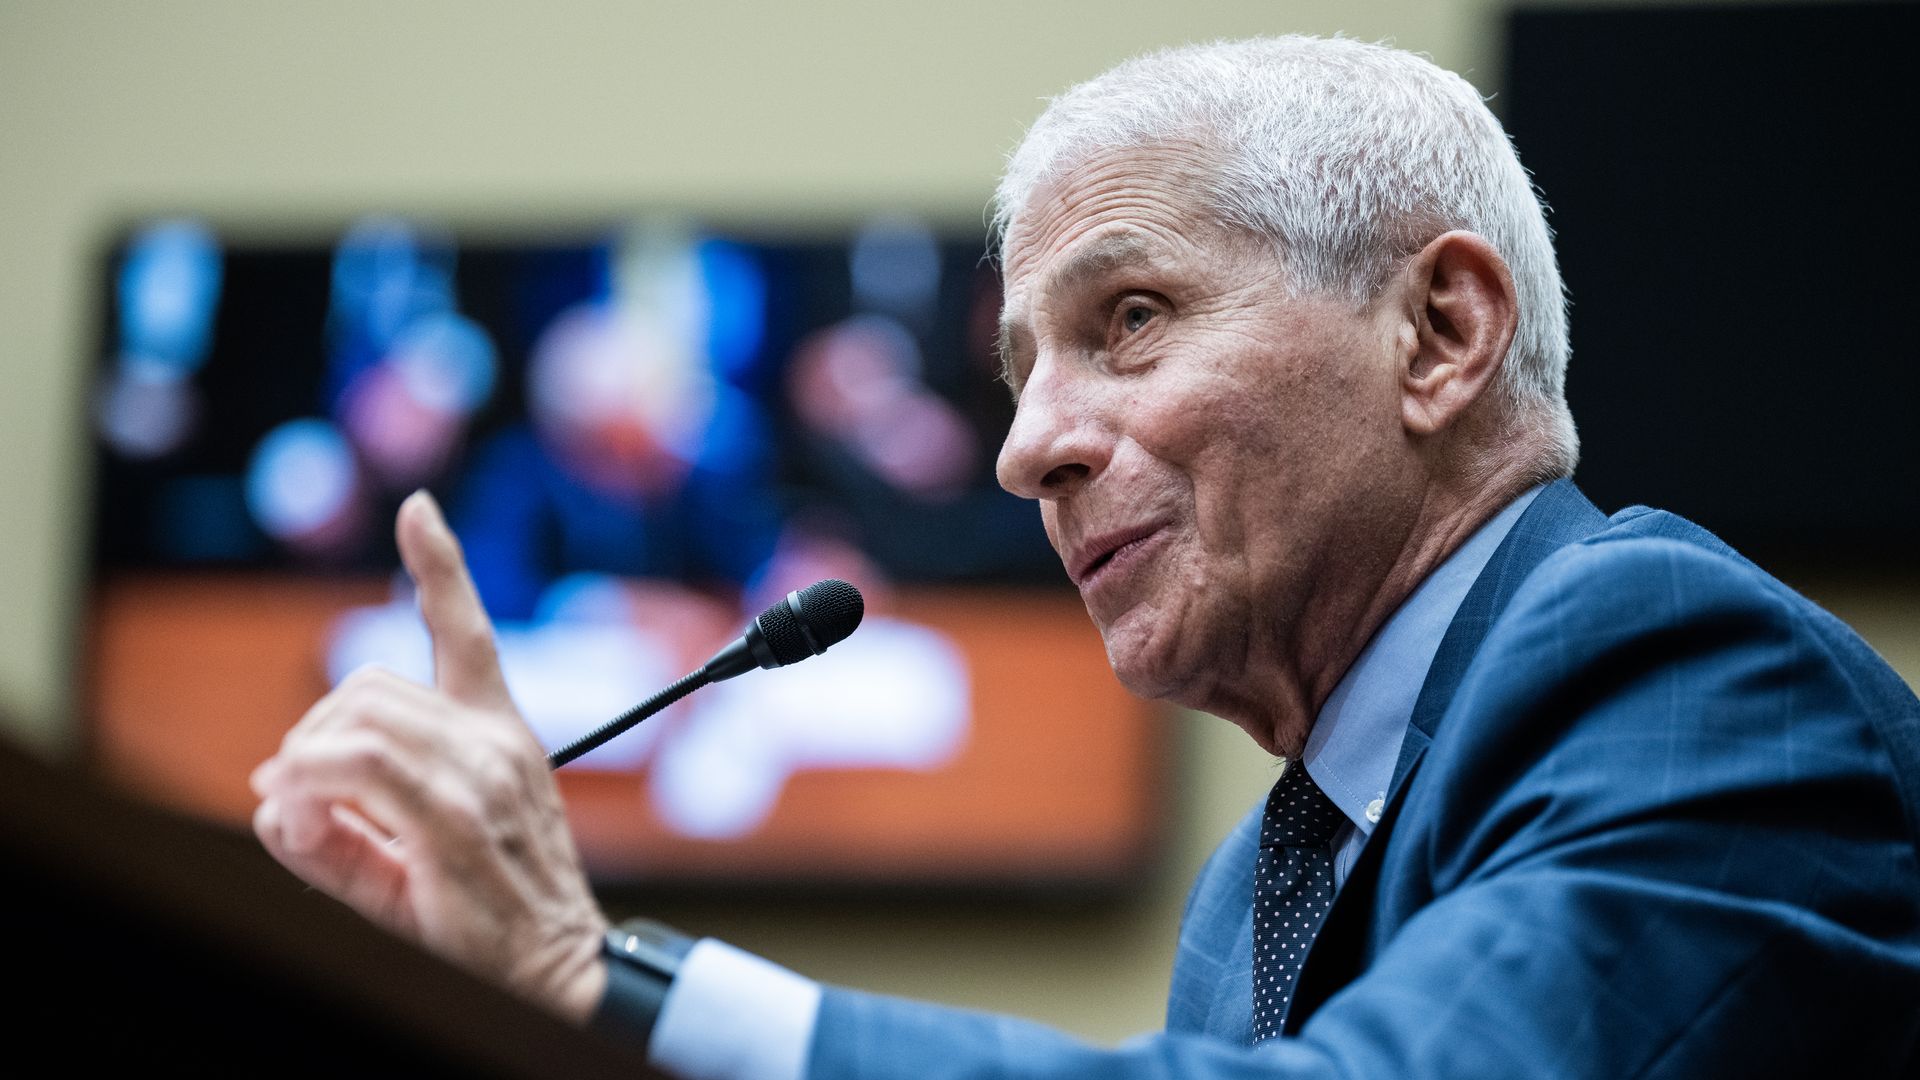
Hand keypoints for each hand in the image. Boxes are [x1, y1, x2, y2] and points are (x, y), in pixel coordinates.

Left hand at [251, 490, 608, 1021]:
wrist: (557, 971)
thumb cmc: (493, 919)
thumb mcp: (416, 853)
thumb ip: (344, 814)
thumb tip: (272, 789)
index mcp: (501, 734)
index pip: (468, 634)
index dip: (440, 567)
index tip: (417, 510)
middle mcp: (496, 741)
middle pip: (369, 686)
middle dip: (312, 734)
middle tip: (298, 798)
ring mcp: (480, 774)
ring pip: (355, 722)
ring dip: (305, 766)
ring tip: (307, 822)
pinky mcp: (455, 815)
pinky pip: (354, 767)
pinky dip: (308, 791)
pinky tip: (306, 825)